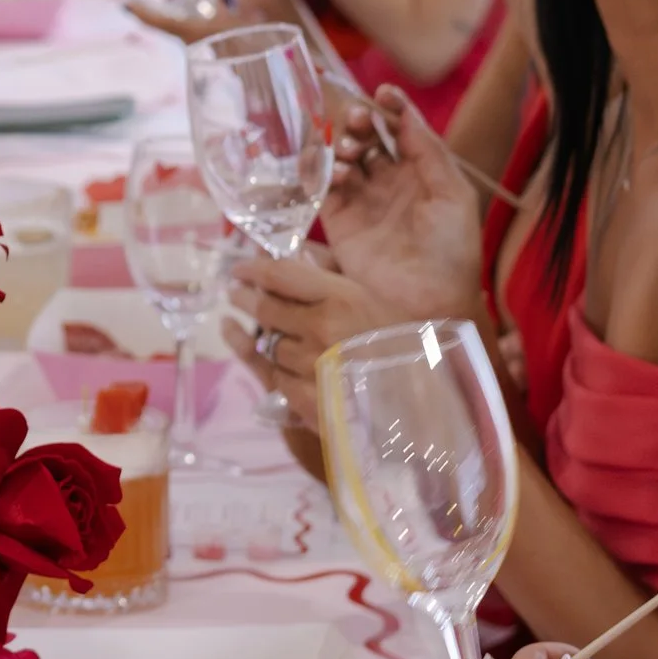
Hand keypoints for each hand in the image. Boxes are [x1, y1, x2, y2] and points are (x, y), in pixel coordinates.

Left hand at [223, 240, 401, 428]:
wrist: (422, 404)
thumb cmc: (405, 345)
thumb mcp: (375, 300)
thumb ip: (333, 277)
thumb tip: (297, 254)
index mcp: (341, 299)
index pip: (281, 276)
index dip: (254, 270)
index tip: (239, 269)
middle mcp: (320, 330)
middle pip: (266, 309)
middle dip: (245, 298)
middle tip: (235, 292)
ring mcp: (310, 367)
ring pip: (269, 346)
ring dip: (266, 337)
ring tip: (258, 328)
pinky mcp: (306, 400)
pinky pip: (274, 377)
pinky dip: (267, 364)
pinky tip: (257, 351)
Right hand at [321, 85, 488, 320]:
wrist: (432, 302)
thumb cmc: (453, 250)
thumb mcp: (454, 194)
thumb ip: (429, 151)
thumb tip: (404, 113)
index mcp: (421, 173)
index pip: (400, 129)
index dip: (390, 107)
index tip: (383, 92)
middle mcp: (388, 183)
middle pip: (367, 139)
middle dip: (360, 123)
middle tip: (358, 119)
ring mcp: (362, 201)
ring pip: (343, 159)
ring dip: (343, 145)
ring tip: (351, 151)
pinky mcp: (338, 222)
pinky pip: (324, 188)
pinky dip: (325, 172)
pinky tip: (339, 171)